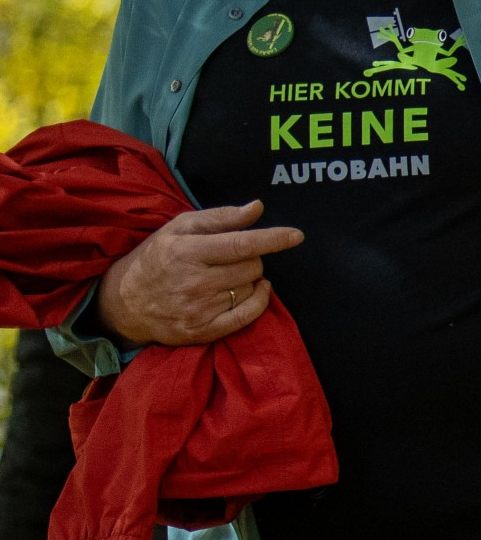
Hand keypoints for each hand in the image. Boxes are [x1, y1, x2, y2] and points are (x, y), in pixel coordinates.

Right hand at [95, 201, 304, 346]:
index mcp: (186, 252)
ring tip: (223, 276)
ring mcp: (199, 309)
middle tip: (229, 259)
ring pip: (252, 288)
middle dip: (250, 258)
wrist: (124, 302)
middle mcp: (193, 282)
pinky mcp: (204, 331)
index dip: (272, 239)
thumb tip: (257, 208)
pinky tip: (253, 290)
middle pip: (252, 266)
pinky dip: (258, 300)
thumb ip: (220, 218)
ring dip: (248, 280)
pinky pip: (249, 315)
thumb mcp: (179, 228)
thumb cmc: (156, 258)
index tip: (296, 235)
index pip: (241, 244)